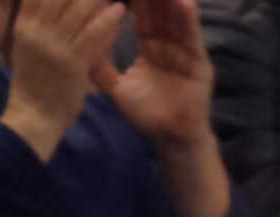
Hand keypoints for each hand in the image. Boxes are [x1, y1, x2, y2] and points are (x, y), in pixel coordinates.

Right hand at [1, 0, 124, 160]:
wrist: (34, 116)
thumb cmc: (32, 84)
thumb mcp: (25, 49)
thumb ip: (36, 26)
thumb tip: (51, 7)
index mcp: (23, 27)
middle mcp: (37, 32)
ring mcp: (54, 46)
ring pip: (78, 8)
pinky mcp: (72, 62)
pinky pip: (93, 32)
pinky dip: (108, 18)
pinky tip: (119, 9)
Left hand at [95, 0, 213, 150]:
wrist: (170, 139)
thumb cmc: (146, 116)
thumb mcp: (117, 90)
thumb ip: (101, 69)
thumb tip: (80, 50)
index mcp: (151, 46)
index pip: (143, 14)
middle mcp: (169, 44)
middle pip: (162, 10)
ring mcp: (185, 51)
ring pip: (178, 18)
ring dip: (171, 0)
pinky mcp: (199, 63)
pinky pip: (193, 38)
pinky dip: (189, 21)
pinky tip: (184, 5)